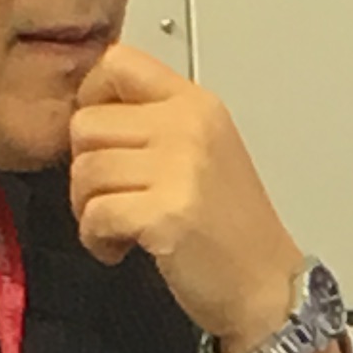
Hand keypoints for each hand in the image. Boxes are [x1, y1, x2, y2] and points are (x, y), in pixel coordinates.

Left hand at [68, 46, 336, 352]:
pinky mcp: (166, 214)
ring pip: (84, 171)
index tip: (104, 138)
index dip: (92, 98)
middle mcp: (190, 128)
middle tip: (111, 197)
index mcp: (197, 106)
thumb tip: (89, 112)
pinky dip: (97, 238)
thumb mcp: (205, 151)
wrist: (267, 288)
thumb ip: (155, 122)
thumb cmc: (233, 230)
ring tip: (121, 227)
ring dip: (89, 208)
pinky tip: (120, 248)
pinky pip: (95, 213)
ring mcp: (180, 170)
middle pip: (85, 124)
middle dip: (85, 168)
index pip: (118, 63)